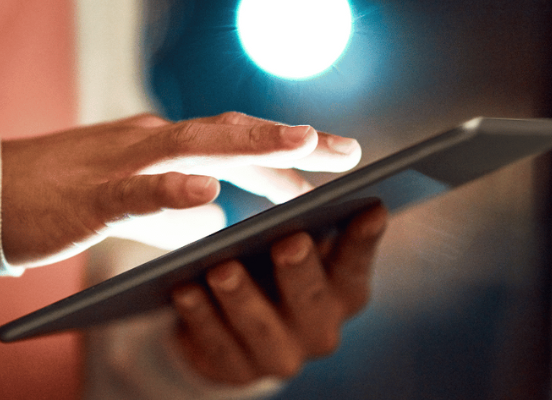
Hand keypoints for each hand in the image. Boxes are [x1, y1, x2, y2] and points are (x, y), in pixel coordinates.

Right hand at [0, 112, 360, 265]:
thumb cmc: (57, 199)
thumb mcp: (127, 201)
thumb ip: (172, 207)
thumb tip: (215, 218)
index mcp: (158, 148)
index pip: (233, 142)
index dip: (287, 147)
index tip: (337, 153)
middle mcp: (146, 145)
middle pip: (228, 135)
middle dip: (290, 140)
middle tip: (348, 150)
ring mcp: (117, 166)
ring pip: (191, 149)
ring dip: (249, 144)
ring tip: (302, 144)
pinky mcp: (85, 198)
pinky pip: (132, 192)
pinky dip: (169, 190)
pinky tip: (206, 193)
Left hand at [171, 204, 386, 384]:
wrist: (230, 327)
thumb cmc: (268, 268)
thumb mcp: (290, 245)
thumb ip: (304, 222)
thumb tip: (309, 183)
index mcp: (342, 292)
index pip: (356, 264)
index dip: (364, 239)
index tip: (370, 207)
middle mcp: (319, 329)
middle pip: (311, 299)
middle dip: (299, 270)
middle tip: (289, 241)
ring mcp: (278, 356)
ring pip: (260, 326)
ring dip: (241, 296)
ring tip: (222, 268)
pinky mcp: (235, 371)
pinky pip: (215, 344)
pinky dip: (199, 316)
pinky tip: (183, 290)